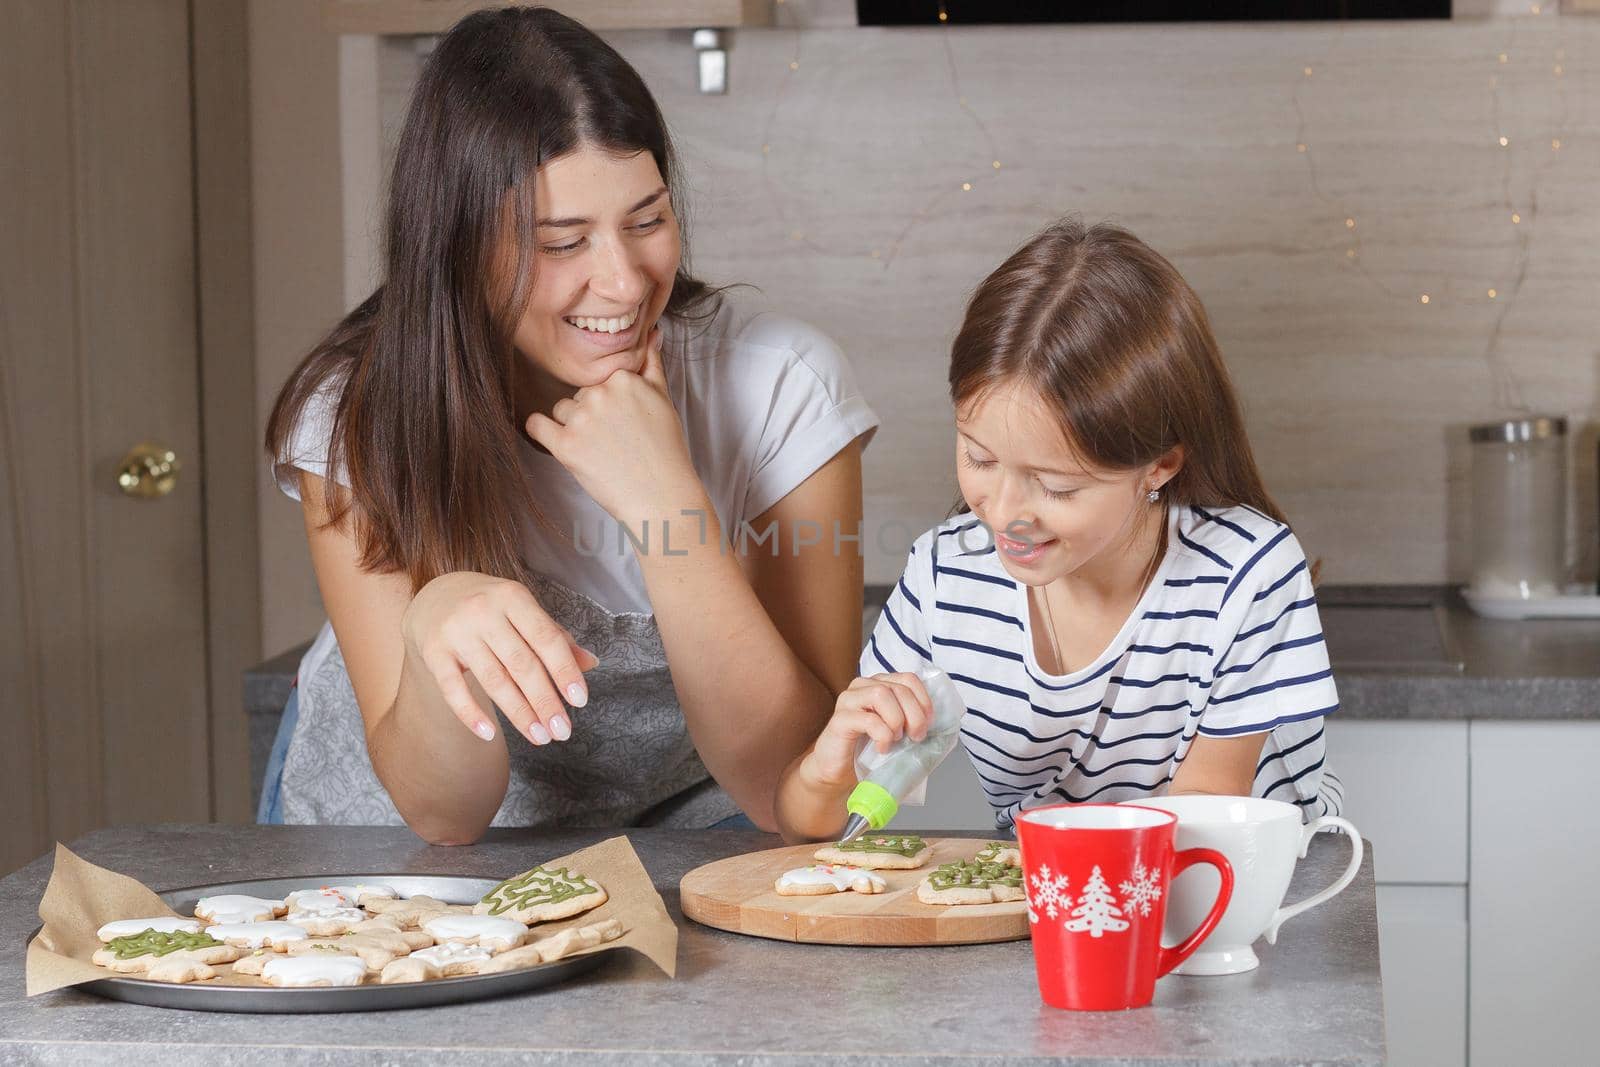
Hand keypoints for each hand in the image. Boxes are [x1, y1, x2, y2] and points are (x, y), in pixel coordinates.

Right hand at [401, 571, 599, 745]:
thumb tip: (591, 663)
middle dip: (545, 701)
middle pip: (521, 664)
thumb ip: (555, 637)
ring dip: (519, 713)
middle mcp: (483, 611)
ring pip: (493, 680)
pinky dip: (471, 714)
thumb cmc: (492, 608)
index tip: (580, 701)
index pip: (546, 638)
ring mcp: (456, 632)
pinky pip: (453, 689)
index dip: (564, 670)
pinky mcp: (433, 652)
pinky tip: (489, 735)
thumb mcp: (523, 611)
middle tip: (562, 731)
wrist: (434, 596)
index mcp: (513, 597)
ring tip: (539, 737)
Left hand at [525, 326, 706, 530]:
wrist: (663, 497)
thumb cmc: (666, 451)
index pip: (599, 379)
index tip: (620, 422)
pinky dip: (541, 431)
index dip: (608, 401)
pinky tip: (556, 441)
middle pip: (579, 395)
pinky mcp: (565, 446)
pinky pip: (536, 426)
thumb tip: (651, 333)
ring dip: (571, 426)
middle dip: (590, 414)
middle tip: (614, 441)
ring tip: (598, 450)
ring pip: (560, 410)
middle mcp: (599, 393)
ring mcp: (581, 419)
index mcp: (622, 378)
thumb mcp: (664, 400)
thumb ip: (651, 365)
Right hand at [799, 673, 933, 787]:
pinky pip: (869, 719)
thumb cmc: (870, 751)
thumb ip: (913, 720)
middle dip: (915, 715)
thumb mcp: (897, 732)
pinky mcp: (839, 719)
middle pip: (899, 688)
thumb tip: (943, 724)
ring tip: (895, 739)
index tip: (928, 724)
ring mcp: (848, 700)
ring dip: (897, 720)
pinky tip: (882, 748)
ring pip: (882, 695)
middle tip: (916, 737)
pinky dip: (882, 735)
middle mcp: (863, 686)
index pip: (909, 679)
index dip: (924, 700)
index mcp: (879, 684)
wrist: (839, 772)